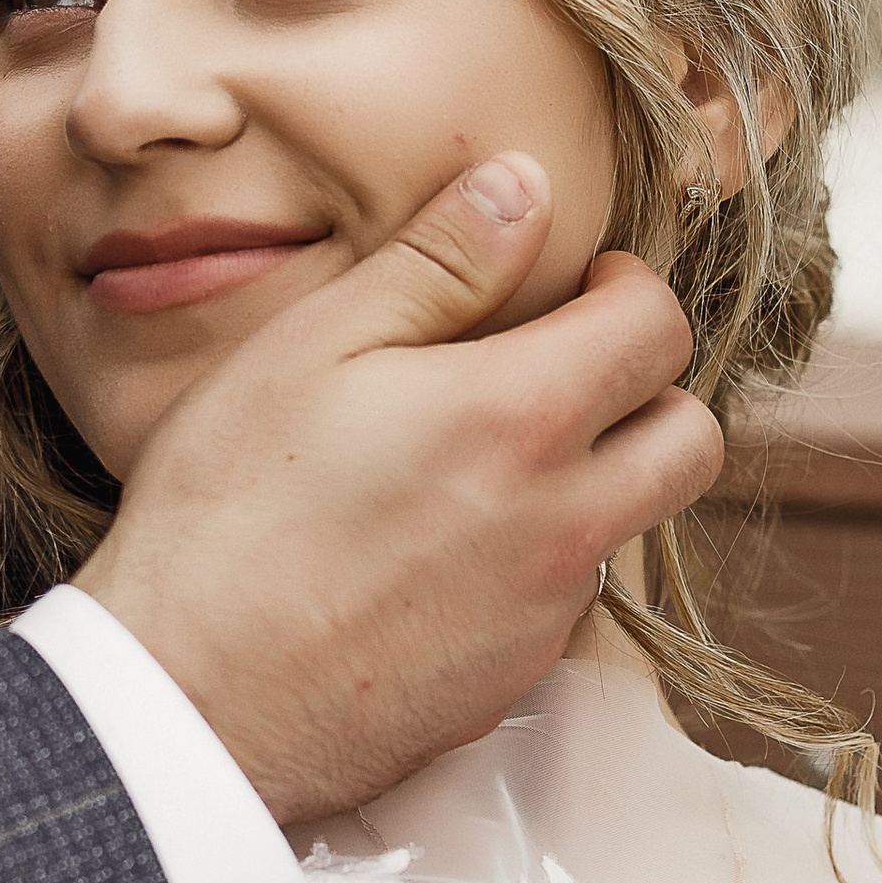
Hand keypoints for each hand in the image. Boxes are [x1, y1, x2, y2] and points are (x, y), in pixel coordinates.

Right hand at [75, 154, 721, 823]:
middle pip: (691, 438)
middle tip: (562, 368)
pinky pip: (567, 601)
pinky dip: (537, 561)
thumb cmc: (228, 510)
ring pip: (632, 522)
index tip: (577, 284)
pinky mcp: (512, 680)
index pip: (659, 330)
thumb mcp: (314, 345)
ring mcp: (545, 613)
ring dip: (596, 477)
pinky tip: (439, 550)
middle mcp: (564, 521)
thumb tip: (525, 186)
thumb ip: (435, 260)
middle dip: (648, 388)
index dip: (628, 287)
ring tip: (486, 459)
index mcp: (523, 416)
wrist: (190, 696)